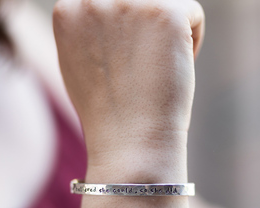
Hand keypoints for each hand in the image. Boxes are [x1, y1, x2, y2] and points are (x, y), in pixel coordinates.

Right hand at [53, 0, 205, 160]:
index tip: (121, 65)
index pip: (110, 1)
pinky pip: (192, 15)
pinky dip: (191, 44)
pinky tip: (171, 72)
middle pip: (139, 1)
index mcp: (67, 8)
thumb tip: (111, 8)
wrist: (129, 142)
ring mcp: (129, 2)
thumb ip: (88, 26)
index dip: (122, 33)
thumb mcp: (78, 61)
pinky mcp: (166, 10)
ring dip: (167, 35)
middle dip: (145, 30)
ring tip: (153, 71)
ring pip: (166, 6)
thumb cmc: (107, 111)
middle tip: (140, 70)